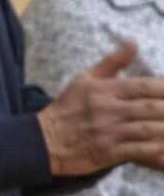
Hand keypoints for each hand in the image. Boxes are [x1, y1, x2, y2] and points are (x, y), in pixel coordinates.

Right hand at [38, 42, 163, 174]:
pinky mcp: (108, 153)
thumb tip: (134, 42)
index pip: (144, 86)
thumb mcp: (85, 80)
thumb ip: (113, 62)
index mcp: (103, 90)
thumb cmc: (67, 108)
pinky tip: (161, 146)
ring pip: (149, 130)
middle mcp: (107, 109)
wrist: (43, 140)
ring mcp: (108, 132)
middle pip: (152, 108)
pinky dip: (156, 149)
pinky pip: (140, 150)